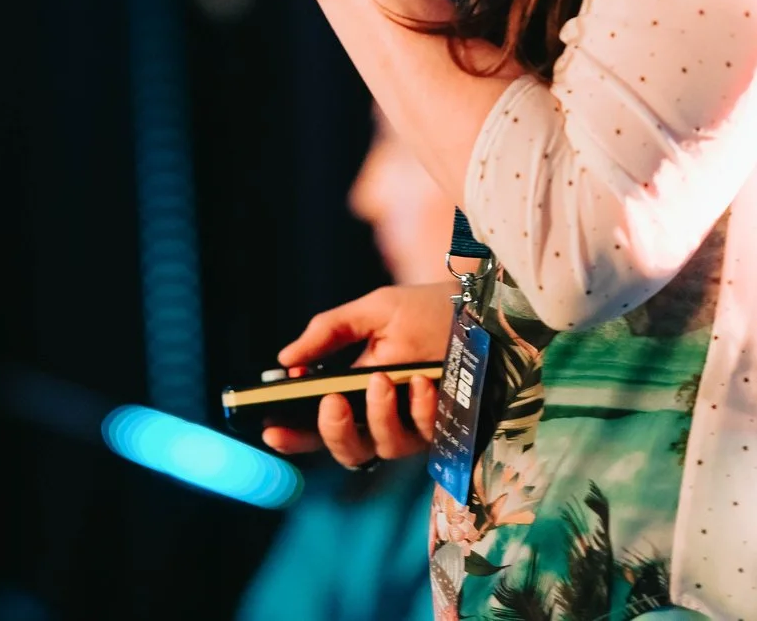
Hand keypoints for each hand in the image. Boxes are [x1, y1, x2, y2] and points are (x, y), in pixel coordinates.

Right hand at [259, 283, 453, 465]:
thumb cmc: (426, 310)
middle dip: (334, 431)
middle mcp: (382, 417)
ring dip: (379, 415)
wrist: (484, 306)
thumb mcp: (374, 310)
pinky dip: (421, 409)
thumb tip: (286, 360)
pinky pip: (426, 433)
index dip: (293, 436)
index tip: (271, 429)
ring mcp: (415, 427)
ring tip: (384, 379)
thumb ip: (330, 332)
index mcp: (356, 392)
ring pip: (384, 448)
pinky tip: (423, 382)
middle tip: (332, 400)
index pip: (317, 426)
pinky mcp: (447, 429)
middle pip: (347, 451)